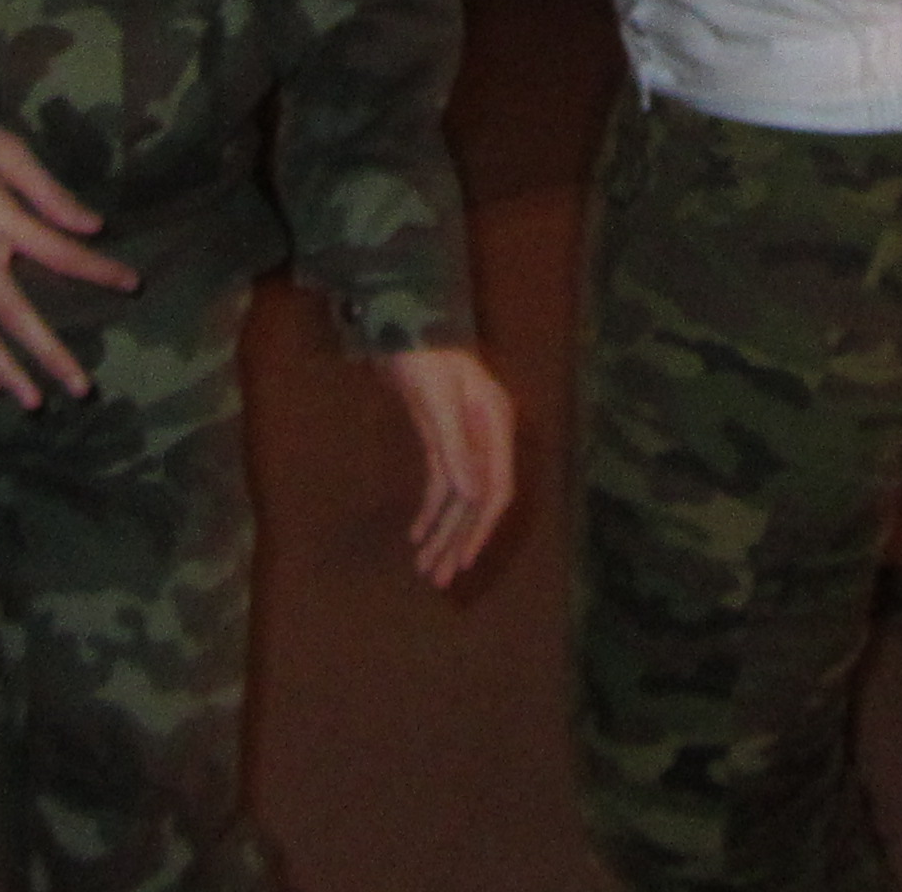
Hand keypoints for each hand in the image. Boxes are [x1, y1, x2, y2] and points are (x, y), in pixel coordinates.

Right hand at [0, 117, 138, 406]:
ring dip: (7, 370)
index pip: (56, 250)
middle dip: (49, 353)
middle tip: (82, 387)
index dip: (96, 268)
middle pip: (14, 313)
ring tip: (35, 402)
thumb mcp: (4, 147)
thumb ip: (47, 190)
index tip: (131, 283)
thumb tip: (91, 225)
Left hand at [378, 342, 516, 587]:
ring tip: (424, 568)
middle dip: (457, 540)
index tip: (463, 561)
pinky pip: (441, 483)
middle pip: (476, 501)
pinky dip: (430, 509)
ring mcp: (465, 438)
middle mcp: (485, 437)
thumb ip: (456, 447)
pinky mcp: (443, 438)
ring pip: (457, 497)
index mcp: (495, 425)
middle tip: (437, 579)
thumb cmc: (423, 354)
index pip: (496, 490)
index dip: (480, 529)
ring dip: (441, 532)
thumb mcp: (437, 400)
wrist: (405, 322)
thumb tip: (472, 498)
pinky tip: (416, 534)